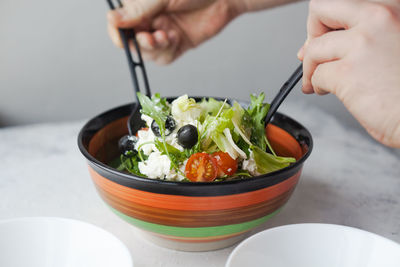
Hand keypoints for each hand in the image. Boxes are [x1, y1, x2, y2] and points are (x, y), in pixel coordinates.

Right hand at [107, 0, 241, 64]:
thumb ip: (139, 10)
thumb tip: (114, 19)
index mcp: (140, 4)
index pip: (118, 22)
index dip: (116, 31)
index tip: (121, 36)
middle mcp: (149, 19)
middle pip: (131, 41)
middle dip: (140, 43)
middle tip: (150, 38)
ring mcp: (162, 31)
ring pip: (147, 52)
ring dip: (155, 48)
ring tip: (166, 36)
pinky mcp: (176, 43)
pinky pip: (164, 57)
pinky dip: (167, 52)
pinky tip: (175, 38)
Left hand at [298, 0, 399, 147]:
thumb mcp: (392, 44)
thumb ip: (358, 36)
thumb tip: (310, 45)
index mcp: (391, 10)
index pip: (341, 3)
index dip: (326, 23)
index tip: (325, 38)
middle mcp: (378, 19)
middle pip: (320, 10)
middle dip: (311, 35)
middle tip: (314, 56)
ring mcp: (362, 45)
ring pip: (313, 49)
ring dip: (310, 68)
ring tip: (320, 82)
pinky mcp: (347, 73)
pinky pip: (316, 75)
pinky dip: (316, 86)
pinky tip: (328, 91)